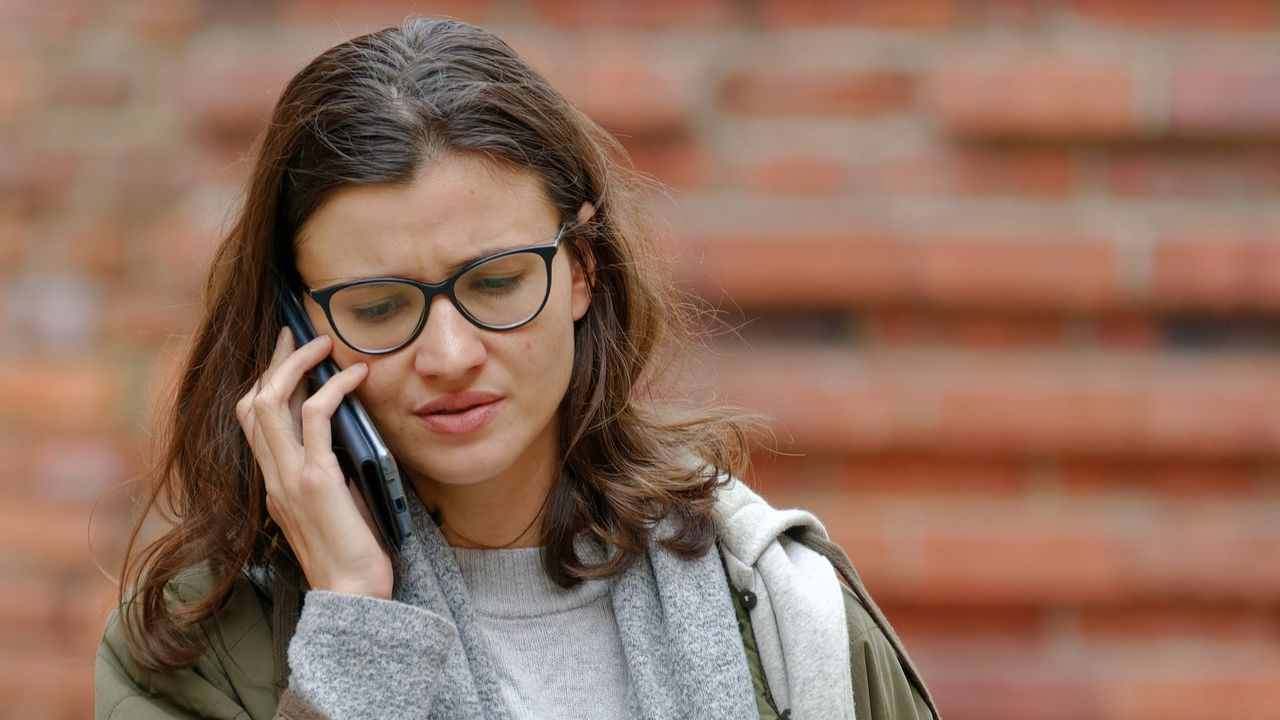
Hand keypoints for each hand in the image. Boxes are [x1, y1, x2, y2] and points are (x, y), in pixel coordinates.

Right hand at [235, 329, 392, 598]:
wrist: (352, 597)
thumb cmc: (352, 558)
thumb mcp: (334, 506)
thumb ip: (328, 473)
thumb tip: (346, 435)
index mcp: (273, 484)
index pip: (253, 422)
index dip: (265, 382)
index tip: (283, 355)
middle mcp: (273, 478)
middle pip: (252, 403)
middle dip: (273, 361)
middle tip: (295, 331)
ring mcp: (290, 479)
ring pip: (270, 403)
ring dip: (297, 364)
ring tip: (324, 344)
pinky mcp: (316, 481)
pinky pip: (317, 418)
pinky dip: (333, 388)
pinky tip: (354, 376)